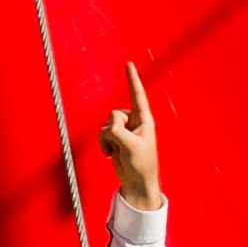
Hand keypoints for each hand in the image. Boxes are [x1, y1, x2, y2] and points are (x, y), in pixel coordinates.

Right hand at [98, 61, 162, 209]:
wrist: (136, 183)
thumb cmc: (140, 164)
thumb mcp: (130, 145)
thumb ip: (116, 130)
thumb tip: (108, 126)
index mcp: (145, 120)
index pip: (137, 95)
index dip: (132, 79)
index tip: (129, 64)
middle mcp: (134, 122)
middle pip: (114, 113)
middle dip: (113, 129)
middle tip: (122, 145)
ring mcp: (124, 130)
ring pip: (106, 124)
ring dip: (107, 139)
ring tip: (117, 151)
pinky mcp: (115, 139)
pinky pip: (102, 133)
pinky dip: (103, 144)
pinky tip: (110, 154)